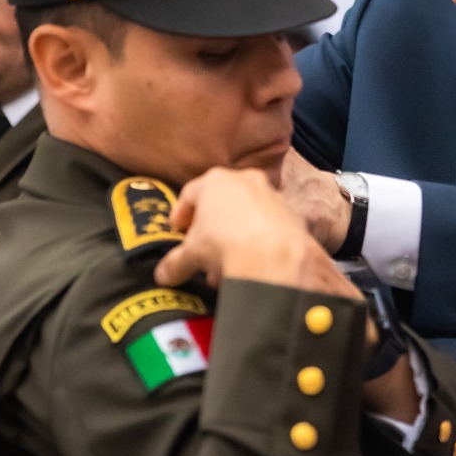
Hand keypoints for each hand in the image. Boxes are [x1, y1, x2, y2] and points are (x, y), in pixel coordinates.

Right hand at [154, 167, 360, 306]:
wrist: (273, 257)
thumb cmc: (222, 244)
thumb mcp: (191, 255)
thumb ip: (174, 262)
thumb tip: (161, 275)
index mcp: (215, 180)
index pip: (190, 194)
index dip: (181, 214)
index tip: (177, 232)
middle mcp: (246, 180)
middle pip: (222, 203)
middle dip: (211, 230)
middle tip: (203, 254)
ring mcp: (273, 195)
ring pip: (248, 215)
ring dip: (236, 238)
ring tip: (228, 268)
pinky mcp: (294, 214)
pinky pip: (270, 227)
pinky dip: (260, 242)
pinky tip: (253, 265)